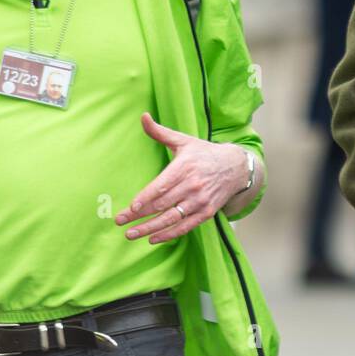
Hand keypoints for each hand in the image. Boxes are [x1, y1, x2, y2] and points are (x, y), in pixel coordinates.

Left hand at [115, 112, 248, 244]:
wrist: (235, 167)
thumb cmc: (204, 153)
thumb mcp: (184, 140)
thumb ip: (160, 133)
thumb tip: (143, 117)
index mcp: (185, 166)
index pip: (161, 186)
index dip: (145, 199)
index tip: (130, 208)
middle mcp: (193, 185)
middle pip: (162, 204)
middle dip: (139, 216)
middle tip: (119, 222)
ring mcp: (201, 200)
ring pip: (172, 218)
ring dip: (149, 228)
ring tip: (131, 234)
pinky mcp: (207, 212)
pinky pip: (185, 226)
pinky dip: (169, 234)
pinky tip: (153, 238)